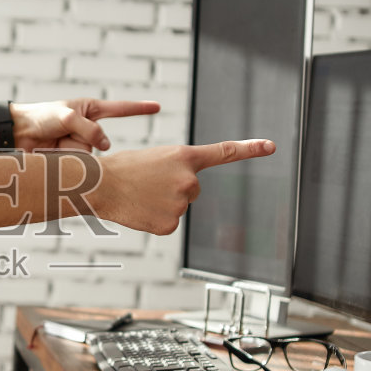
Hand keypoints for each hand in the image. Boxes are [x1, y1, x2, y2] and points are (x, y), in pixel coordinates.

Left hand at [11, 98, 159, 152]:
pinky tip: (52, 158)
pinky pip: (80, 166)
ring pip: (89, 156)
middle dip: (85, 141)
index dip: (140, 109)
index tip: (157, 106)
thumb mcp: (66, 116)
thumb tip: (106, 146)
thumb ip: (88, 129)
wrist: (17, 135)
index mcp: (89, 111)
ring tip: (51, 146)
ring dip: (71, 153)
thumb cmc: (40, 118)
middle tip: (61, 135)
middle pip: (100, 140)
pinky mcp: (74, 160)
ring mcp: (81, 146)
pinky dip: (68, 163)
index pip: (120, 109)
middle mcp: (88, 129)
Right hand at [85, 139, 275, 234]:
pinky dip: (154, 219)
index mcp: (184, 156)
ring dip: (161, 203)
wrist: (100, 185)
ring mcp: (181, 204)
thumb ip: (177, 171)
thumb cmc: (122, 169)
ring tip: (140, 194)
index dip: (250, 149)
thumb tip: (183, 193)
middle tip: (148, 183)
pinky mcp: (170, 224)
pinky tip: (140, 210)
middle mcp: (189, 180)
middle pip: (192, 189)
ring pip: (179, 207)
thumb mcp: (155, 159)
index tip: (271, 146)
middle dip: (173, 188)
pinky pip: (168, 223)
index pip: (224, 152)